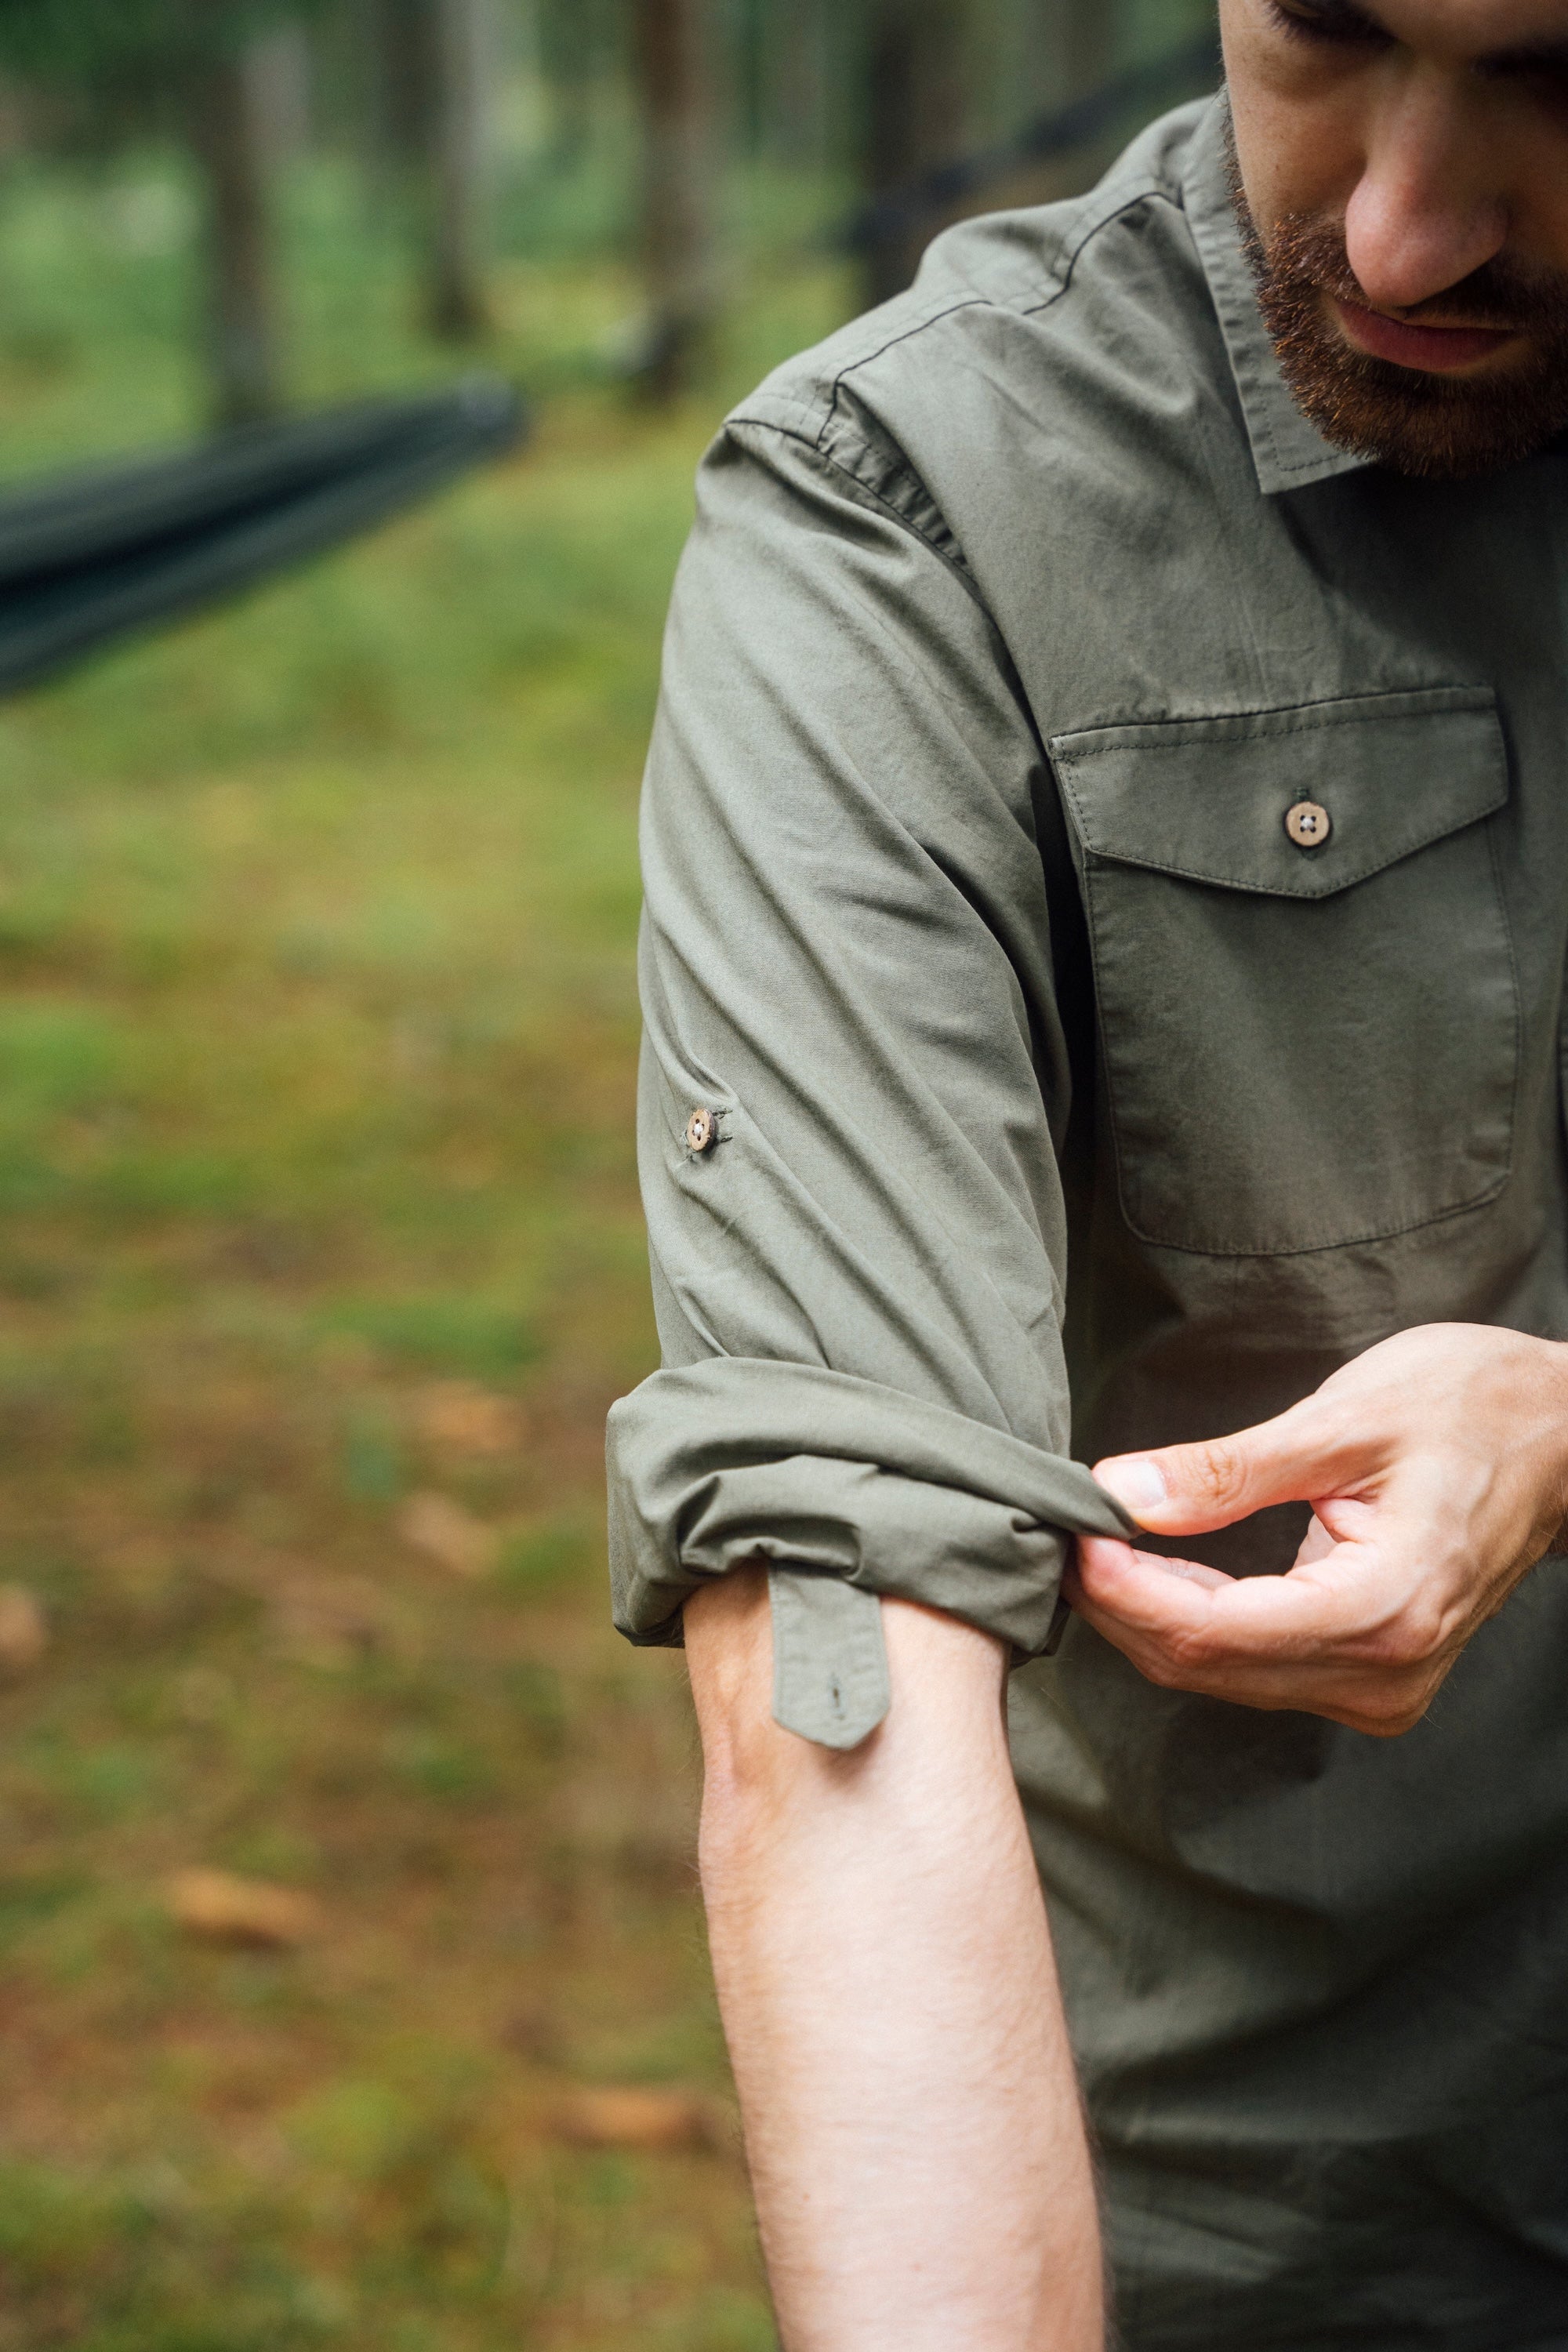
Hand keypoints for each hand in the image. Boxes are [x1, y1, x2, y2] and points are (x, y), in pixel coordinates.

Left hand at [1068, 1323, 1567, 1735]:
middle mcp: (1386, 1671)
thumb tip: (1121, 1493)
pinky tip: (1158, 1569)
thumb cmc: (1471, 1407)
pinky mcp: (1371, 1677)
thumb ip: (1227, 1470)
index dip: (1122, 1589)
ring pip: (1220, 1675)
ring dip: (1148, 1616)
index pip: (1210, 1631)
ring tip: (1098, 1542)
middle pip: (1205, 1665)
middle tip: (1066, 1528)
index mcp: (1386, 1608)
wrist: (1561, 1434)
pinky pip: (1253, 1666)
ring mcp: (1382, 1686)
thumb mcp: (1342, 1419)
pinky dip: (1193, 1621)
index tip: (1070, 1531)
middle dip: (1121, 1604)